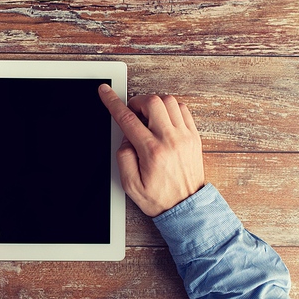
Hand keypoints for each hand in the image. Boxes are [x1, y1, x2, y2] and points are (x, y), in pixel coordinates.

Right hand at [99, 84, 204, 216]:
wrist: (187, 207)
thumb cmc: (159, 198)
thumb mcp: (130, 185)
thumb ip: (123, 157)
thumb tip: (126, 138)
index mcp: (152, 152)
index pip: (128, 119)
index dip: (113, 102)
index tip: (105, 92)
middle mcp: (170, 140)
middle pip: (153, 102)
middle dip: (137, 102)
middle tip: (133, 114)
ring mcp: (185, 136)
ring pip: (169, 101)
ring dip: (154, 104)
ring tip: (148, 118)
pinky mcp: (194, 137)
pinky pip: (183, 109)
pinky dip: (170, 108)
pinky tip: (163, 120)